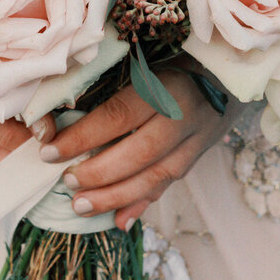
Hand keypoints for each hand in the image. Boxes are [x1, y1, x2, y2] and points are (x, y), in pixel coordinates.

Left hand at [34, 69, 241, 231]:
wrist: (229, 68)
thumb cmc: (171, 58)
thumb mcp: (143, 59)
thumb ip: (107, 83)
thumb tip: (58, 111)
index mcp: (163, 85)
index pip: (117, 116)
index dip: (82, 137)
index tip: (49, 151)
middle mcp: (182, 116)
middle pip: (139, 154)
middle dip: (99, 174)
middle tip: (67, 184)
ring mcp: (195, 140)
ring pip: (156, 177)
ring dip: (116, 197)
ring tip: (81, 206)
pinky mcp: (198, 155)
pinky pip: (169, 184)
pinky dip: (142, 204)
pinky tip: (119, 220)